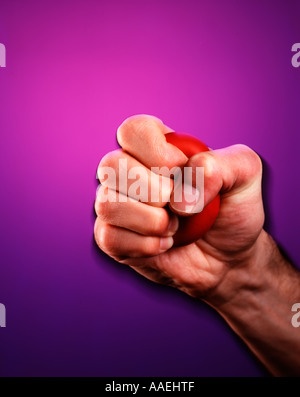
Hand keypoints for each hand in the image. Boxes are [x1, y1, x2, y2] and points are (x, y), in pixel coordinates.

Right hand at [94, 114, 264, 303]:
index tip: (180, 171)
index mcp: (157, 148)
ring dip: (150, 221)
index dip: (155, 151)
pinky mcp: (113, 238)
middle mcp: (130, 173)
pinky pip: (108, 237)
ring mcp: (118, 205)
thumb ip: (220, 164)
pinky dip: (144, 245)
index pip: (133, 130)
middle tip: (181, 207)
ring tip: (174, 228)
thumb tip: (179, 194)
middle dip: (154, 191)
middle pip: (110, 164)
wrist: (228, 258)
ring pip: (106, 203)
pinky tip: (164, 245)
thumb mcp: (244, 175)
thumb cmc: (232, 211)